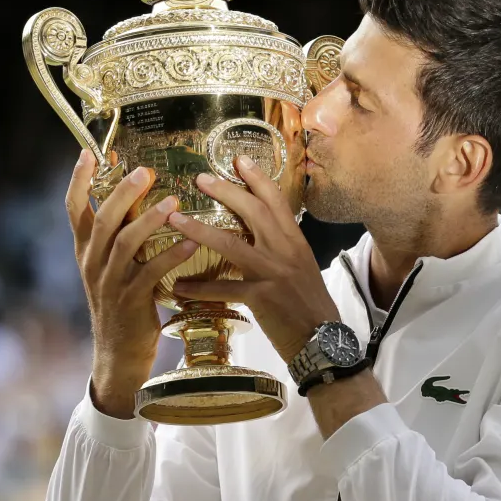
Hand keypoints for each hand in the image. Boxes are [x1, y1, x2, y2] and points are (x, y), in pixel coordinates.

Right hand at [66, 149, 197, 412]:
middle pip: (102, 219)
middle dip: (123, 192)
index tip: (88, 153)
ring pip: (124, 244)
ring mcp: (109, 283)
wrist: (118, 355)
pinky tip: (191, 241)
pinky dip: (171, 256)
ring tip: (173, 202)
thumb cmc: (122, 303)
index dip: (79, 180)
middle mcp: (92, 263)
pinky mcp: (131, 302)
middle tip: (145, 170)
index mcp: (85, 251)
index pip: (74, 209)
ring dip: (149, 220)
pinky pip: (151, 273)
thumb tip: (137, 197)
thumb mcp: (111, 267)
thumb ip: (119, 235)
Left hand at [169, 156, 339, 363]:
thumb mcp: (303, 268)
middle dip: (226, 191)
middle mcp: (285, 251)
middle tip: (201, 178)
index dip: (257, 178)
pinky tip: (179, 286)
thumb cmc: (312, 305)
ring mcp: (273, 273)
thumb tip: (266, 233)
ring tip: (175, 219)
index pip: (276, 201)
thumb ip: (284, 248)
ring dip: (200, 230)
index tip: (239, 160)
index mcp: (295, 241)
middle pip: (253, 212)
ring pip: (232, 244)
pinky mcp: (261, 298)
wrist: (325, 340)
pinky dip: (200, 288)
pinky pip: (224, 289)